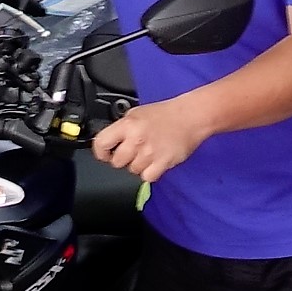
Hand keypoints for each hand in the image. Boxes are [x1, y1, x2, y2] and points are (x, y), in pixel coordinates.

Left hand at [91, 91, 216, 185]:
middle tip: (131, 152)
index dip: (101, 151)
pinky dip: (149, 172)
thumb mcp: (137, 113)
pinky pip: (147, 177)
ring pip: (132, 170)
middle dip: (121, 159)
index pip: (101, 143)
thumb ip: (122, 127)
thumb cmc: (165, 114)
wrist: (190, 117)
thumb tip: (110, 140)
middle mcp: (136, 139)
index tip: (105, 154)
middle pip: (116, 162)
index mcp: (127, 125)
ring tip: (147, 153)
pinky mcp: (162, 163)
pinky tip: (154, 161)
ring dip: (137, 165)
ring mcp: (149, 153)